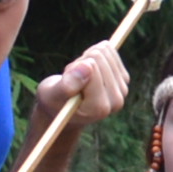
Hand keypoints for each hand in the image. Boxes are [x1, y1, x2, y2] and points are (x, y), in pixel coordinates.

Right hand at [0, 50, 130, 171]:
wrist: (58, 117)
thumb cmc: (51, 107)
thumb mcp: (50, 94)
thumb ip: (66, 82)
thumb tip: (84, 70)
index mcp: (100, 107)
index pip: (96, 65)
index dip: (79, 66)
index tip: (68, 78)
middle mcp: (115, 102)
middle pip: (104, 57)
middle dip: (84, 60)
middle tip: (71, 78)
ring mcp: (120, 95)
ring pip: (109, 54)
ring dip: (90, 59)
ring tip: (78, 78)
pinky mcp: (121, 86)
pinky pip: (113, 57)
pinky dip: (98, 59)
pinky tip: (88, 75)